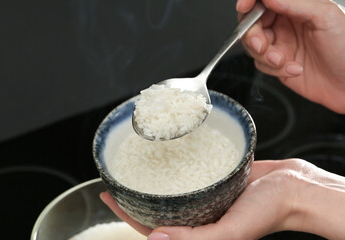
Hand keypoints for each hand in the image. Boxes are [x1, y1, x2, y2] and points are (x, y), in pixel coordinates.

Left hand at [101, 159, 344, 239]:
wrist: (294, 188)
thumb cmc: (270, 213)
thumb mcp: (230, 232)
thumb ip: (195, 239)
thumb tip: (155, 239)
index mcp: (199, 230)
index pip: (153, 226)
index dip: (128, 213)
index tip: (109, 195)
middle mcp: (200, 213)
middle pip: (159, 205)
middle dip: (135, 193)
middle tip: (116, 178)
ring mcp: (207, 194)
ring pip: (173, 188)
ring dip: (154, 179)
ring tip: (136, 165)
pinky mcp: (216, 178)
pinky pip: (191, 171)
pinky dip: (177, 165)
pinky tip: (167, 155)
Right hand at [238, 0, 344, 113]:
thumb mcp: (324, 17)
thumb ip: (293, 3)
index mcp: (296, 7)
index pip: (264, 1)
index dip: (250, 2)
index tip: (244, 8)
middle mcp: (285, 24)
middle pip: (252, 24)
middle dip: (252, 35)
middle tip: (261, 45)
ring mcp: (280, 45)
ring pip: (252, 46)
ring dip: (265, 56)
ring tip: (282, 60)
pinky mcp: (277, 65)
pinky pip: (261, 65)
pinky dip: (275, 69)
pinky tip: (295, 69)